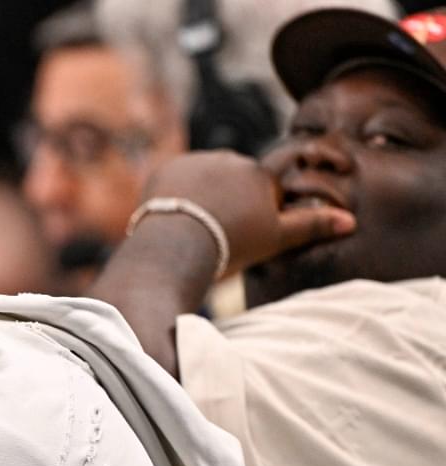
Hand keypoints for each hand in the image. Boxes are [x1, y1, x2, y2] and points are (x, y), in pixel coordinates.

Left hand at [141, 150, 354, 276]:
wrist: (174, 248)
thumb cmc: (230, 247)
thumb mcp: (275, 239)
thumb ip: (311, 225)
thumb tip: (351, 221)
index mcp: (261, 175)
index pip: (284, 164)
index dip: (286, 176)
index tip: (284, 187)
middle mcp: (232, 160)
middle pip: (240, 177)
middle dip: (238, 197)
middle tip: (227, 229)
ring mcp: (199, 162)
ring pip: (209, 177)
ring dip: (209, 194)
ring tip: (201, 226)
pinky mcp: (170, 169)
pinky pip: (180, 179)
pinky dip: (182, 193)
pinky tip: (179, 217)